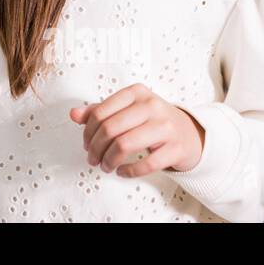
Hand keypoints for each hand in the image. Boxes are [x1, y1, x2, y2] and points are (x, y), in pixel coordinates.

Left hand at [70, 83, 205, 176]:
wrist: (190, 133)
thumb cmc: (152, 121)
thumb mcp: (127, 110)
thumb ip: (100, 111)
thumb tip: (73, 114)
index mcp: (136, 93)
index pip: (100, 111)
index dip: (87, 132)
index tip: (86, 144)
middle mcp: (152, 106)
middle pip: (110, 128)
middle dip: (96, 148)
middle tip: (92, 159)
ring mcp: (166, 126)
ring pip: (125, 145)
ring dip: (109, 160)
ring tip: (105, 166)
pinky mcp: (176, 148)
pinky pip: (146, 164)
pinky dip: (129, 171)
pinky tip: (122, 172)